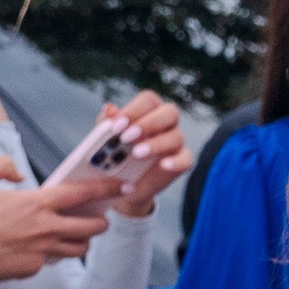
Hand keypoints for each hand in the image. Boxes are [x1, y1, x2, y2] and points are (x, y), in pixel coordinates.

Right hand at [0, 154, 103, 288]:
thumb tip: (19, 174)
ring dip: (81, 240)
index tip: (123, 186)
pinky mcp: (34, 268)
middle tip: (97, 218)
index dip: (108, 189)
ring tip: (74, 234)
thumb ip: (1, 166)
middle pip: (93, 227)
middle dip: (100, 222)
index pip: (84, 194)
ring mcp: (41, 251)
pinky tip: (39, 247)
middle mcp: (45, 228)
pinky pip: (53, 260)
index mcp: (36, 203)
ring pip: (79, 248)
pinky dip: (52, 253)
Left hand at [41, 91, 191, 224]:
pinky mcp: (182, 162)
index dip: (134, 110)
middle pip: (169, 112)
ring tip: (136, 154)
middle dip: (148, 124)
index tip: (117, 126)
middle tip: (126, 137)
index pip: (148, 100)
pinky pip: (186, 159)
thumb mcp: (102, 143)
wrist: (120, 187)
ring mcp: (176, 142)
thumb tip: (109, 108)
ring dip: (156, 144)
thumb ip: (105, 126)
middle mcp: (166, 123)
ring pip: (176, 136)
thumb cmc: (111, 158)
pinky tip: (163, 166)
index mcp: (147, 111)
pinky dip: (176, 162)